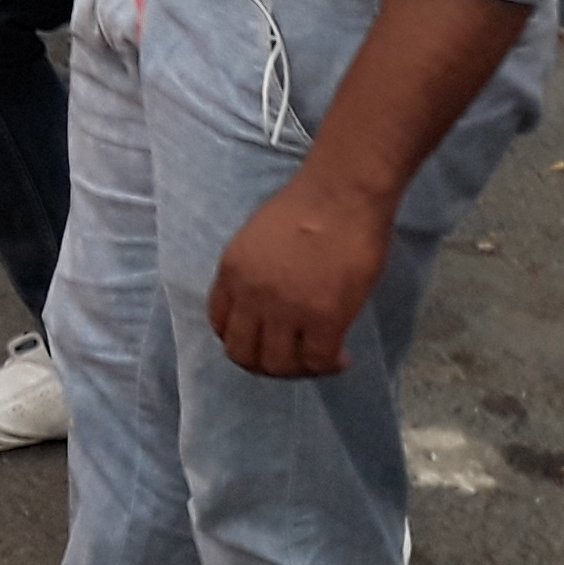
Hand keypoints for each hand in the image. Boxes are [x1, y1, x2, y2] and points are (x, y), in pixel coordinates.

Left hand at [207, 172, 393, 377]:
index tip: (263, 340)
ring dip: (298, 370)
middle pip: (242, 354)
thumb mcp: (257, 239)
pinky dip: (330, 366)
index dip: (241, 339)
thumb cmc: (308, 205)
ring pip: (278, 365)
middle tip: (291, 360)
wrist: (342, 194)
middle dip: (265, 364)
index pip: (220, 324)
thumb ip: (254, 273)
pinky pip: (318, 361)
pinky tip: (343, 358)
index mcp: (231, 272)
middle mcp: (250, 295)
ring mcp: (286, 310)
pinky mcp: (324, 318)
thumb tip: (267, 301)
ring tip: (318, 361)